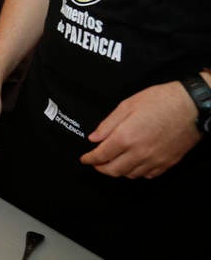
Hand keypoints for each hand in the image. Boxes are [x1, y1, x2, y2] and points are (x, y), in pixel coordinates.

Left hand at [80, 81, 201, 178]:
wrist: (192, 106)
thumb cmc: (161, 101)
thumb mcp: (128, 105)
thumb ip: (108, 124)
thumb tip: (94, 138)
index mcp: (126, 137)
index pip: (101, 155)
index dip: (89, 159)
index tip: (84, 159)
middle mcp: (139, 152)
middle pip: (113, 170)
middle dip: (101, 168)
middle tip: (96, 163)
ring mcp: (155, 160)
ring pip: (130, 175)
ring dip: (118, 171)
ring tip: (113, 162)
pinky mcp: (167, 163)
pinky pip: (148, 175)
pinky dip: (137, 173)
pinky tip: (134, 164)